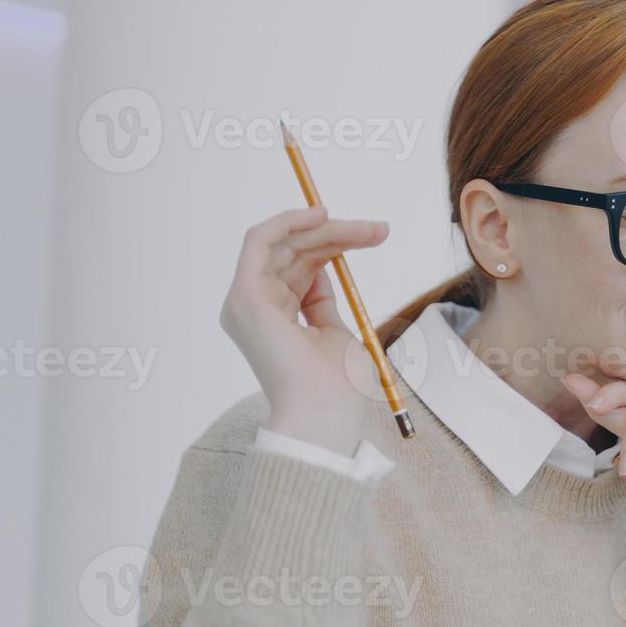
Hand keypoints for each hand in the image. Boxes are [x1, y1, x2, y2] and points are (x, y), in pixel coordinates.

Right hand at [219, 206, 389, 454]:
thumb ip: (321, 303)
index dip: (335, 245)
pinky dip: (288, 221)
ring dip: (328, 229)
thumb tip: (326, 269)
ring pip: (285, 242)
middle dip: (338, 234)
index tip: (373, 235)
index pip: (300, 267)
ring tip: (367, 229)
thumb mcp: (334, 333)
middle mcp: (253, 306)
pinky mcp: (246, 295)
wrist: (325, 412)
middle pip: (293, 252)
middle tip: (379, 229)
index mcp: (273, 318)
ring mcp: (245, 300)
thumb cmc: (335, 385)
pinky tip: (320, 215)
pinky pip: (259, 239)